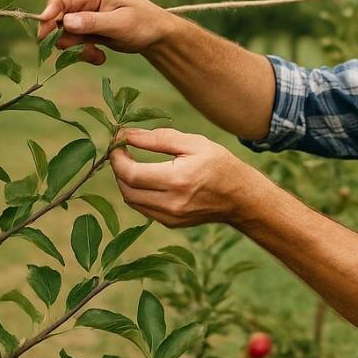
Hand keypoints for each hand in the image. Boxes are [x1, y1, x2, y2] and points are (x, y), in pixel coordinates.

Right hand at [36, 0, 174, 65]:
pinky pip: (76, 46)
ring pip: (65, 36)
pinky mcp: (88, 34)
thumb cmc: (143, 22)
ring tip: (98, 55)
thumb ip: (93, 23)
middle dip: (64, 38)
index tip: (43, 34)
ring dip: (77, 50)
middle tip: (75, 51)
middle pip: (57, 20)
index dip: (48, 14)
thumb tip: (66, 22)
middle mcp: (84, 4)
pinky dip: (85, 54)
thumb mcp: (120, 24)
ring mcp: (84, 20)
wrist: (157, 35)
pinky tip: (101, 58)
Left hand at [108, 128, 265, 227]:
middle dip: (118, 169)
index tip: (117, 144)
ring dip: (126, 182)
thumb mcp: (193, 143)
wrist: (240, 197)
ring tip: (132, 164)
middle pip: (127, 189)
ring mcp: (171, 217)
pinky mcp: (171, 223)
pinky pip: (143, 208)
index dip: (117, 159)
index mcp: (177, 180)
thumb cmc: (219, 164)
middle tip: (122, 152)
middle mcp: (172, 203)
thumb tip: (127, 135)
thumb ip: (158, 138)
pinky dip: (138, 193)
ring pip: (132, 201)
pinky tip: (146, 179)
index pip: (131, 174)